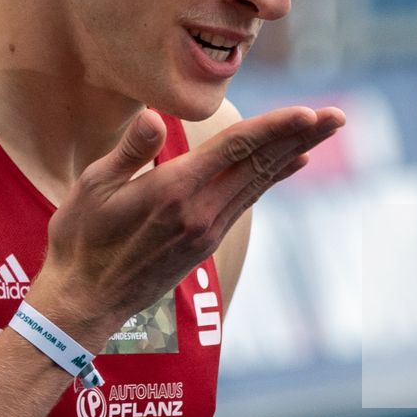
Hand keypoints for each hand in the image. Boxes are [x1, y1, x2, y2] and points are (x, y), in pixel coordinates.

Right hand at [26, 105, 343, 340]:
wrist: (85, 302)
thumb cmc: (80, 240)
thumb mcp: (92, 189)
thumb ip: (129, 150)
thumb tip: (153, 115)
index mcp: (172, 191)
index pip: (234, 151)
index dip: (273, 129)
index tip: (308, 113)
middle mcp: (200, 211)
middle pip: (259, 164)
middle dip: (300, 138)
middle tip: (337, 116)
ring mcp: (207, 228)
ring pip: (259, 181)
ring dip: (295, 152)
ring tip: (324, 130)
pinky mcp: (206, 240)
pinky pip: (248, 199)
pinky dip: (273, 176)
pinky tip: (294, 162)